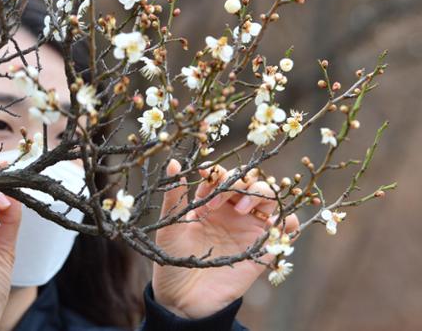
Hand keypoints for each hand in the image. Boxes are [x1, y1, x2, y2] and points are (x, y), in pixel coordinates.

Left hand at [152, 159, 299, 318]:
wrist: (182, 298)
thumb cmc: (172, 260)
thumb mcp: (169, 225)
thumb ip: (175, 196)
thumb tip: (172, 162)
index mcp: (211, 203)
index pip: (224, 177)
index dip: (219, 173)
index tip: (207, 176)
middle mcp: (233, 212)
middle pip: (250, 182)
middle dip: (240, 183)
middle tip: (220, 202)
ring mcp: (249, 229)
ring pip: (270, 199)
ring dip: (262, 194)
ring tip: (243, 209)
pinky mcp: (262, 250)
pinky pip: (286, 231)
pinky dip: (291, 221)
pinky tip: (282, 220)